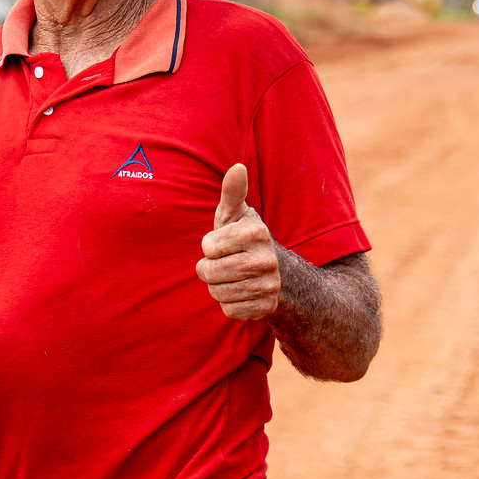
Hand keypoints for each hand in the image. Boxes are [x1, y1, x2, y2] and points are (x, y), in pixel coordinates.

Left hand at [196, 164, 280, 319]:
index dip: (209, 246)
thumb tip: (237, 167)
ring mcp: (269, 285)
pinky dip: (229, 303)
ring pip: (218, 293)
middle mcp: (267, 260)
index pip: (207, 247)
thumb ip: (232, 192)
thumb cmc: (241, 236)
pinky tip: (240, 291)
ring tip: (231, 276)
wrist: (271, 268)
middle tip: (223, 262)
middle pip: (210, 272)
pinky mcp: (267, 307)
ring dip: (217, 286)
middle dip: (208, 269)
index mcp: (256, 233)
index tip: (224, 243)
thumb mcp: (235, 214)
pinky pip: (230, 310)